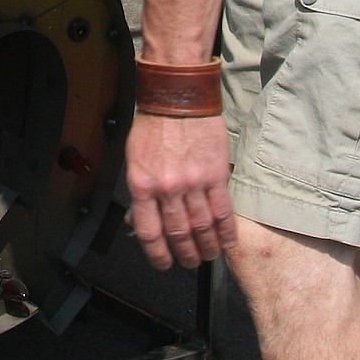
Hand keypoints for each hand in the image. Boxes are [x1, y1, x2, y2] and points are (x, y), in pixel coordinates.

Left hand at [126, 111, 235, 269]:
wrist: (177, 96)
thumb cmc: (153, 125)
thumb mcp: (134, 158)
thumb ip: (140, 191)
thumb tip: (139, 220)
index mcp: (142, 184)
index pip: (149, 232)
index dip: (157, 255)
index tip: (164, 263)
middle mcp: (167, 188)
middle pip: (178, 234)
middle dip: (184, 255)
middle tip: (189, 262)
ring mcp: (193, 183)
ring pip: (202, 227)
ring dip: (206, 248)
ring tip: (207, 255)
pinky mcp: (216, 175)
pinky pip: (223, 212)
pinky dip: (225, 232)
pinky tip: (226, 242)